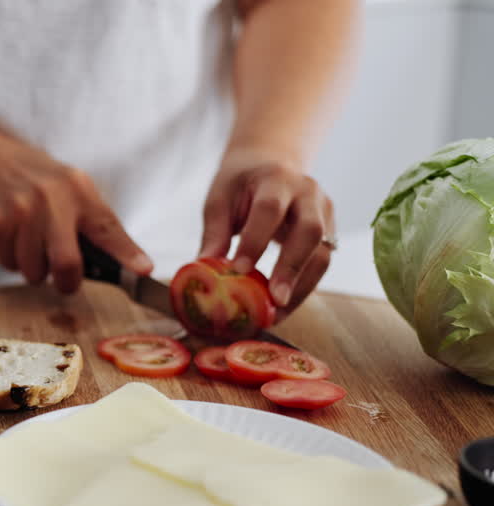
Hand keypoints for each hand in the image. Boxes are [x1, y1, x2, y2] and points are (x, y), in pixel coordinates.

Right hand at [0, 136, 153, 293]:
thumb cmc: (32, 180)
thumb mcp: (68, 187)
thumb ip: (91, 221)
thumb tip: (124, 263)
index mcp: (76, 189)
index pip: (107, 227)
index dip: (127, 253)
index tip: (144, 270)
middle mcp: (49, 198)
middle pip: (67, 262)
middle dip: (68, 281)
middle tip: (64, 281)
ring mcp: (19, 210)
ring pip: (34, 270)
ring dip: (33, 268)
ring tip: (27, 243)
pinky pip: (8, 263)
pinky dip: (10, 259)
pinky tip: (8, 236)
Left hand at [199, 147, 334, 314]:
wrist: (271, 163)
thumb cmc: (240, 183)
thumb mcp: (220, 199)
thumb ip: (214, 233)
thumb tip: (204, 269)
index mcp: (276, 178)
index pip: (269, 209)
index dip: (256, 241)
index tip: (239, 270)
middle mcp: (308, 193)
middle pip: (309, 231)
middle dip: (291, 268)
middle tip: (274, 299)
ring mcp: (324, 212)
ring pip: (323, 253)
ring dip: (301, 287)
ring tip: (276, 314)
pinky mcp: (329, 231)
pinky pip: (321, 263)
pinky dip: (303, 288)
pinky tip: (282, 306)